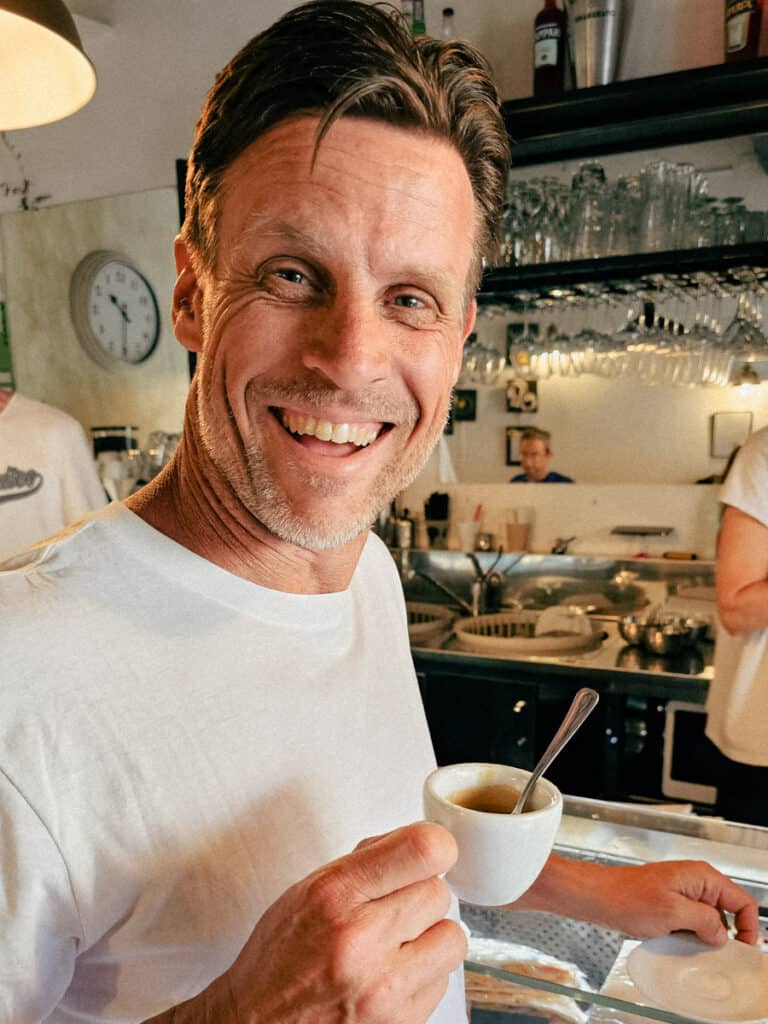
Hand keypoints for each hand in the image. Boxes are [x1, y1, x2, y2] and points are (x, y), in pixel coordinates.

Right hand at [145, 822, 465, 1023]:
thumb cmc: (279, 959)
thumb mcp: (307, 891)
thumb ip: (364, 862)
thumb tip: (414, 844)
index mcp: (334, 895)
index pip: (423, 850)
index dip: (435, 847)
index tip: (430, 853)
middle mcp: (361, 940)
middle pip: (440, 892)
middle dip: (420, 895)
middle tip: (394, 908)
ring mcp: (383, 989)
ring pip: (453, 938)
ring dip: (431, 937)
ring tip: (397, 944)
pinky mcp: (400, 1023)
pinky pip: (442, 982)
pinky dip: (423, 976)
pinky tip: (390, 975)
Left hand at [515, 854, 758, 947]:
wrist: (598, 897)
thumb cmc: (627, 898)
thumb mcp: (673, 913)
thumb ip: (706, 922)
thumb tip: (722, 934)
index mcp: (702, 877)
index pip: (743, 901)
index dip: (748, 927)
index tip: (741, 949)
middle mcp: (696, 882)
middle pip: (729, 912)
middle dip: (725, 935)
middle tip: (716, 955)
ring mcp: (683, 893)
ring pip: (709, 920)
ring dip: (704, 937)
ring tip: (691, 948)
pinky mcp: (671, 904)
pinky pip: (691, 923)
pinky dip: (689, 936)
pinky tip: (677, 943)